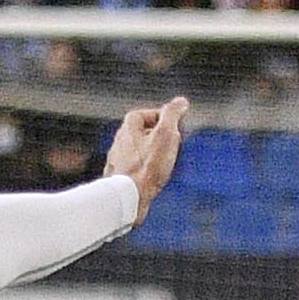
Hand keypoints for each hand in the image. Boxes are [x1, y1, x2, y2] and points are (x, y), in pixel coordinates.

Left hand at [104, 96, 188, 214]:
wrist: (128, 197)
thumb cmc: (147, 167)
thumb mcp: (166, 135)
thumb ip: (172, 115)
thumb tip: (181, 102)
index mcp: (129, 126)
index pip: (149, 114)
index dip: (165, 119)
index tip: (177, 129)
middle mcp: (119, 140)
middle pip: (144, 133)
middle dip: (160, 139)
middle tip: (173, 148)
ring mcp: (117, 159)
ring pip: (140, 151)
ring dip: (154, 156)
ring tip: (165, 166)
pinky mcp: (118, 176)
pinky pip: (135, 168)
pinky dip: (146, 171)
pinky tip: (153, 179)